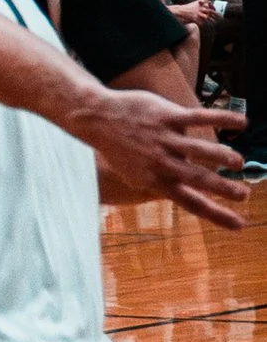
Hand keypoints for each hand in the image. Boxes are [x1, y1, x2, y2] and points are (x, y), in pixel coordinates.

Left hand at [82, 85, 249, 226]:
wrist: (97, 118)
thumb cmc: (120, 148)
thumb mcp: (135, 174)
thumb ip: (160, 183)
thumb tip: (185, 191)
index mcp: (156, 181)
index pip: (191, 203)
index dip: (217, 215)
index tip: (239, 225)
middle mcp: (162, 162)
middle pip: (199, 179)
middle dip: (224, 188)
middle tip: (244, 195)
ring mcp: (164, 138)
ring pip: (200, 150)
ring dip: (223, 156)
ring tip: (239, 163)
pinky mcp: (166, 116)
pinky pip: (199, 117)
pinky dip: (222, 119)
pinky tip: (242, 122)